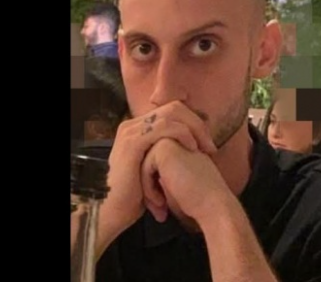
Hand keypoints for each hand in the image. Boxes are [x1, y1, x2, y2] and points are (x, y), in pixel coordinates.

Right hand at [100, 101, 216, 236]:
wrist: (110, 213)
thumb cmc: (132, 197)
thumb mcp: (151, 170)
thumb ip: (163, 154)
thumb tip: (187, 150)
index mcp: (138, 129)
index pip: (171, 112)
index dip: (193, 123)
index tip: (207, 143)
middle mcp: (133, 125)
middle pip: (173, 108)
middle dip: (197, 123)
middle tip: (210, 145)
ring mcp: (132, 131)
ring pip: (171, 114)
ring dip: (194, 128)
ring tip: (205, 147)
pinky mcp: (133, 142)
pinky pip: (164, 127)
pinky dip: (182, 133)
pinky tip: (192, 147)